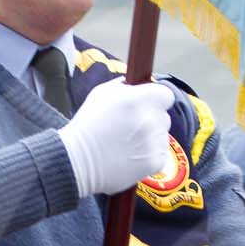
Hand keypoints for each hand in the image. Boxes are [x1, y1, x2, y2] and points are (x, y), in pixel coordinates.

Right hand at [55, 78, 174, 197]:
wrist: (79, 161)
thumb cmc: (88, 125)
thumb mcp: (101, 93)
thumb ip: (126, 86)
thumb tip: (140, 84)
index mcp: (138, 100)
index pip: (166, 94)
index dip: (156, 98)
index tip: (146, 104)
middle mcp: (150, 120)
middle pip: (163, 116)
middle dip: (151, 118)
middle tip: (131, 126)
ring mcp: (155, 142)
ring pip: (162, 135)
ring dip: (151, 137)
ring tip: (128, 143)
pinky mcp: (156, 161)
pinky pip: (161, 152)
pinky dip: (150, 154)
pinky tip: (132, 155)